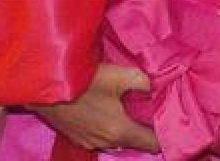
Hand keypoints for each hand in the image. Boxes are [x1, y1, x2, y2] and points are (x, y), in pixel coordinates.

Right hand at [29, 62, 157, 153]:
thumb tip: (160, 85)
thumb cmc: (85, 81)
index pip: (151, 144)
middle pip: (134, 142)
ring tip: (136, 109)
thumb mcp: (121, 75)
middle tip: (156, 110)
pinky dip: (111, 127)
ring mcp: (89, 142)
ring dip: (128, 128)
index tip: (173, 121)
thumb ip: (145, 82)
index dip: (165, 135)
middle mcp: (105, 142)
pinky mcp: (77, 137)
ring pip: (117, 140)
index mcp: (120, 131)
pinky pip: (102, 136)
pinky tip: (112, 110)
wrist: (46, 87)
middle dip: (146, 130)